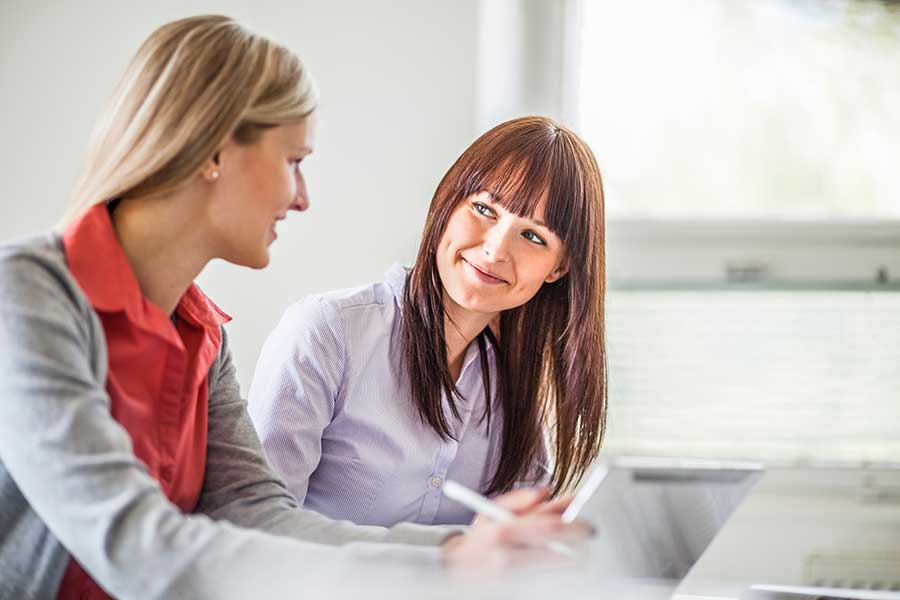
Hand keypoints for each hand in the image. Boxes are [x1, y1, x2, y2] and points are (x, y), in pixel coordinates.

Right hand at [440, 487, 593, 570]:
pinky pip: (551, 583)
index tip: (589, 524)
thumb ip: (519, 499)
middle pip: (561, 554)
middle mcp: (509, 558)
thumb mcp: (491, 511)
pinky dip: (560, 574)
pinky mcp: (520, 593)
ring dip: (572, 560)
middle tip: (588, 541)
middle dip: (580, 546)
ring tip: (570, 553)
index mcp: (503, 532)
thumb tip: (546, 492)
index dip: (576, 525)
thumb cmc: (479, 540)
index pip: (551, 528)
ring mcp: (514, 581)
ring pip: (560, 572)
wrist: (457, 572)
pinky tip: (556, 567)